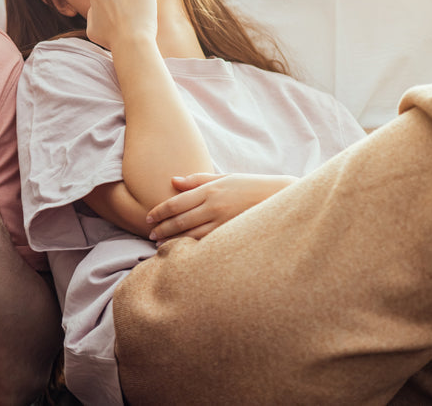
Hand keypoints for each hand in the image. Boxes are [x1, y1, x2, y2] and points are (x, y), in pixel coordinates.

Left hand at [146, 172, 295, 243]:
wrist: (283, 197)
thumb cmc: (252, 186)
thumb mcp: (225, 177)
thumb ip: (198, 180)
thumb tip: (173, 181)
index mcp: (210, 190)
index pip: (176, 203)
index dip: (159, 212)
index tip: (148, 218)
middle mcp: (214, 206)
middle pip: (180, 220)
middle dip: (162, 228)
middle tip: (150, 235)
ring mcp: (224, 222)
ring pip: (190, 235)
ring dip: (172, 241)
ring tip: (161, 245)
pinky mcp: (233, 235)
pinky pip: (207, 245)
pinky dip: (192, 249)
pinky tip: (183, 254)